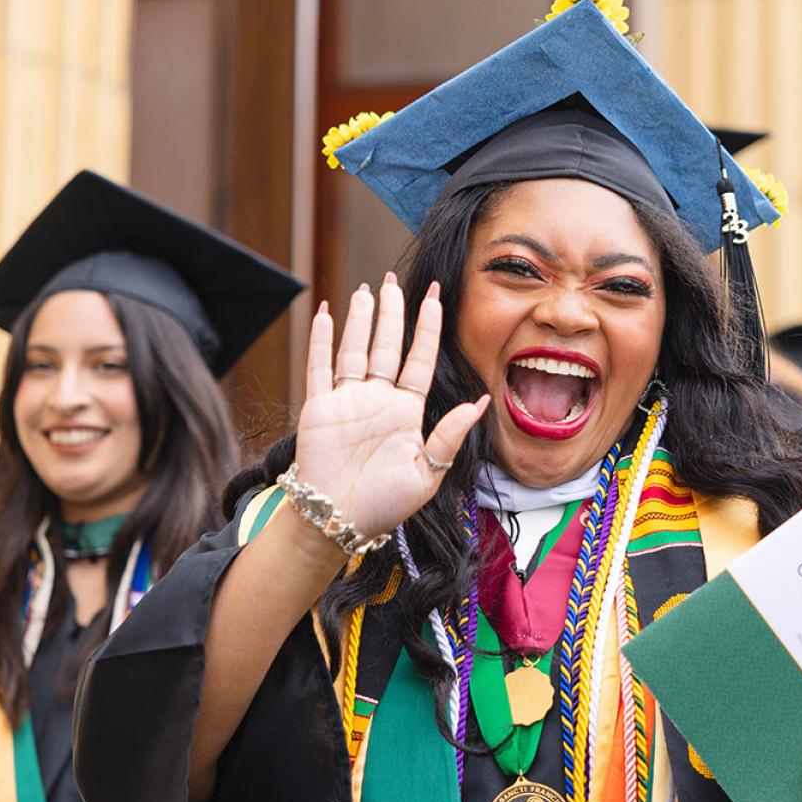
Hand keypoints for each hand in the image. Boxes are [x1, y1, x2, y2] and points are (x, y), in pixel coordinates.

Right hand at [293, 273, 489, 540]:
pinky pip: (320, 366)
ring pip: (355, 348)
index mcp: (407, 411)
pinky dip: (321, 339)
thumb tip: (482, 401)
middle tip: (393, 280)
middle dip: (392, 312)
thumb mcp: (428, 472)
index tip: (435, 296)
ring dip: (360, 319)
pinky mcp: (319, 407)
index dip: (427, 326)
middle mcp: (378, 399)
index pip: (419, 358)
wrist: (339, 520)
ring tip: (366, 289)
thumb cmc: (385, 504)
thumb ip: (450, 434)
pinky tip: (325, 313)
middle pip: (387, 345)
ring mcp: (347, 400)